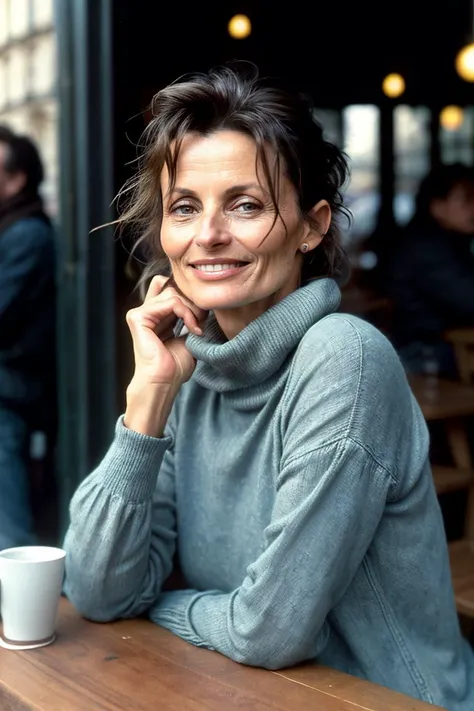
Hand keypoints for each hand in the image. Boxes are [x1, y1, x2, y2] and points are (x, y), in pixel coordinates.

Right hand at [124, 276, 206, 435]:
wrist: (165, 381)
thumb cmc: (175, 365)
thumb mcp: (189, 334)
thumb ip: (192, 315)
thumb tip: (205, 300)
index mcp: (156, 314)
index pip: (170, 286)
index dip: (189, 295)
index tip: (203, 316)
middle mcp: (146, 311)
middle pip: (174, 287)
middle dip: (193, 302)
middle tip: (202, 322)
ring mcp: (140, 313)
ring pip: (174, 292)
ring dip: (192, 309)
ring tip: (197, 327)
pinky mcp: (138, 317)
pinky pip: (171, 301)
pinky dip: (186, 313)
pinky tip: (191, 329)